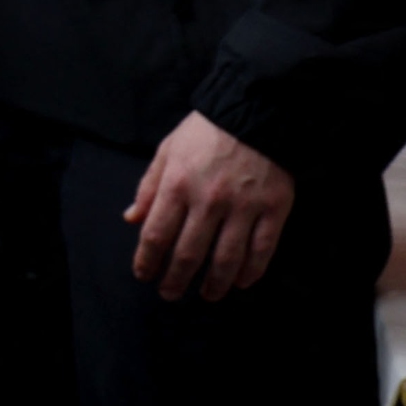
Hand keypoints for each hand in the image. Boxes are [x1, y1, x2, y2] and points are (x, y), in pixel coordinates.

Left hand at [125, 111, 293, 300]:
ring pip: (226, 257)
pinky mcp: (274, 206)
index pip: (156, 235)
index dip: (147, 261)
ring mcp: (244, 205)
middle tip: (170, 294)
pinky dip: (253, 270)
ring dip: (215, 283)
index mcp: (177, 185)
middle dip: (176, 279)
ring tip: (207, 295)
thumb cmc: (207, 131)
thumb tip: (131, 218)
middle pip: (188, 253)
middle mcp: (208, 199)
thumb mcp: (168, 150)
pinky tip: (243, 282)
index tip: (144, 275)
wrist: (257, 109)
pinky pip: (263, 247)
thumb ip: (149, 187)